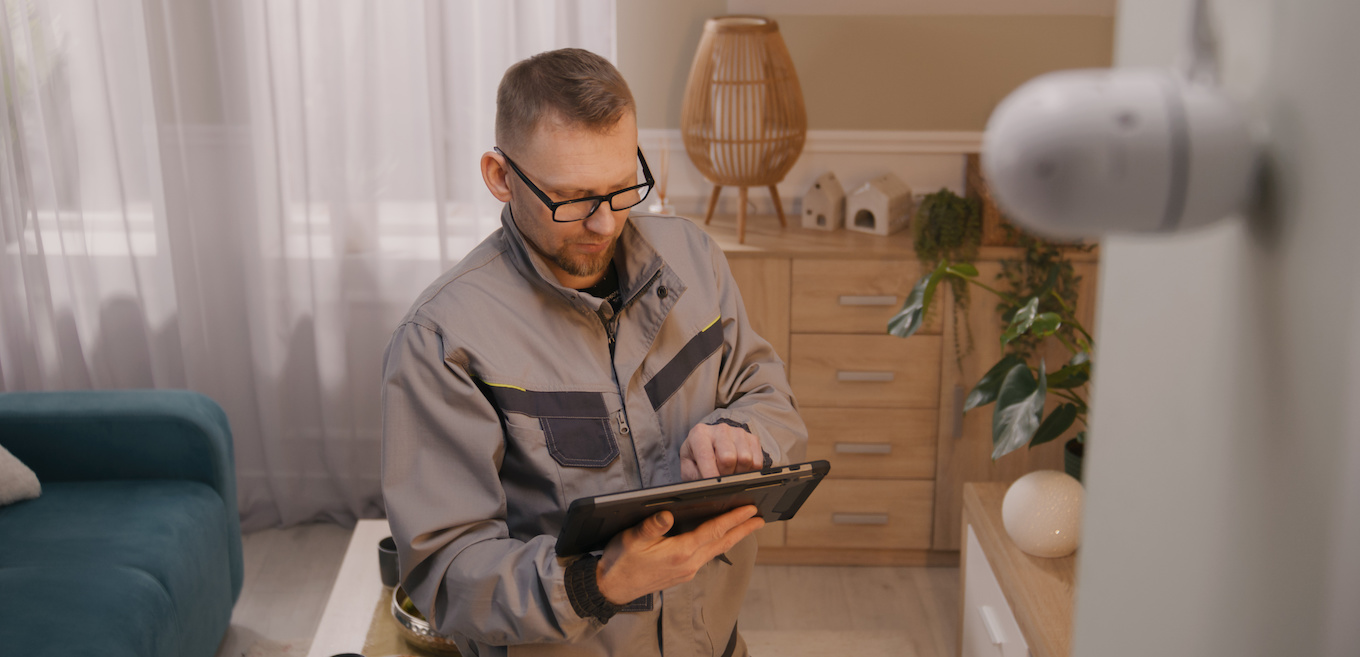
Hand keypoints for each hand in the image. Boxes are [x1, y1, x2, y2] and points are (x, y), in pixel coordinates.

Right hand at [595, 505, 763, 604]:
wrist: (611, 588)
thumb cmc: (620, 562)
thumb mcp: (631, 539)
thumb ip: (651, 527)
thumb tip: (666, 514)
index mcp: (680, 552)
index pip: (714, 531)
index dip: (734, 519)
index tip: (751, 510)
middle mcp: (688, 563)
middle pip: (722, 542)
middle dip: (743, 530)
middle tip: (760, 519)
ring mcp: (687, 571)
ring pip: (716, 550)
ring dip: (733, 537)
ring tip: (745, 528)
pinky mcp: (681, 574)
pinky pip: (706, 556)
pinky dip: (718, 545)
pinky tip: (718, 540)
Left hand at [679, 422, 763, 480]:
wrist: (710, 445)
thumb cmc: (697, 459)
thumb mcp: (688, 468)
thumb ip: (696, 478)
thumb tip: (710, 488)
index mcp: (700, 434)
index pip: (706, 456)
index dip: (710, 474)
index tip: (713, 488)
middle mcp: (720, 429)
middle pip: (728, 458)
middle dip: (725, 475)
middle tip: (721, 480)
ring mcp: (738, 432)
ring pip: (745, 459)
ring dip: (739, 473)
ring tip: (730, 474)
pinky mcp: (752, 438)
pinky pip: (757, 462)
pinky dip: (750, 471)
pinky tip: (740, 470)